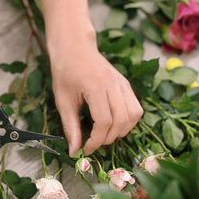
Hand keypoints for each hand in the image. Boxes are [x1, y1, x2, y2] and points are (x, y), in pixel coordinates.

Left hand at [36, 0, 142, 155]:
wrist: (74, 48)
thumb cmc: (65, 72)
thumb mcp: (62, 101)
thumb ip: (70, 126)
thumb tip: (74, 151)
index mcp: (95, 87)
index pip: (104, 121)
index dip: (96, 140)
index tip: (85, 149)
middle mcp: (113, 84)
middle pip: (121, 120)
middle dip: (108, 138)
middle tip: (93, 143)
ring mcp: (122, 83)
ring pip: (134, 115)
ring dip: (122, 131)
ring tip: (105, 134)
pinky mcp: (126, 84)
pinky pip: (136, 107)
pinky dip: (128, 121)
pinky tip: (114, 124)